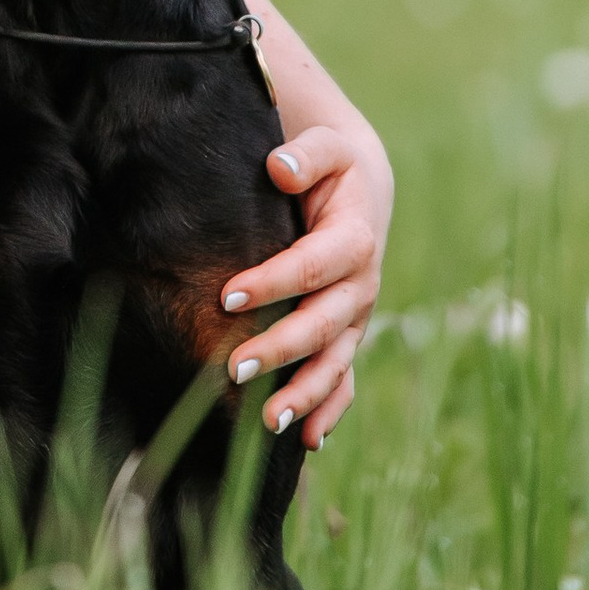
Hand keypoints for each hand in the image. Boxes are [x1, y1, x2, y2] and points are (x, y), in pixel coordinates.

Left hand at [217, 118, 393, 451]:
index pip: (311, 266)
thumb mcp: (325, 147)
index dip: (271, 283)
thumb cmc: (330, 166)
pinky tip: (307, 441)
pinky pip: (345, 381)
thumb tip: (278, 166)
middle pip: (322, 324)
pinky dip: (329, 411)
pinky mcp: (348, 337)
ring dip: (304, 394)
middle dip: (280, 349)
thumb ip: (305, 154)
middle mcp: (362, 286)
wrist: (361, 190)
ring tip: (266, 422)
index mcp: (355, 238)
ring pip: (335, 363)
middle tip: (233, 368)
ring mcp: (356, 318)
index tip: (227, 297)